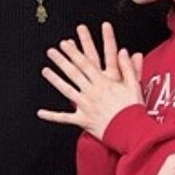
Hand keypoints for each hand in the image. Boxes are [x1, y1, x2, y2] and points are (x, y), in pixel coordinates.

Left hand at [38, 23, 142, 139]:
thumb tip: (124, 51)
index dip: (74, 52)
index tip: (65, 44)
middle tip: (51, 51)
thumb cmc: (133, 109)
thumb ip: (128, 67)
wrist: (131, 131)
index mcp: (104, 83)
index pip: (85, 64)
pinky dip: (52, 116)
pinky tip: (40, 112)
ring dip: (55, 80)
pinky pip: (64, 118)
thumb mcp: (133, 85)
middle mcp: (92, 92)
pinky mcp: (83, 120)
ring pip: (66, 91)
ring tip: (45, 70)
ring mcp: (85, 106)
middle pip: (73, 73)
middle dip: (61, 61)